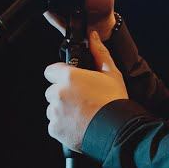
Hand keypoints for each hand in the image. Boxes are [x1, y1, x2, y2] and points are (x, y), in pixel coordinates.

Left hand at [44, 31, 128, 150]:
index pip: (51, 71)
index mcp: (69, 77)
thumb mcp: (111, 73)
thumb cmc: (115, 102)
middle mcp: (59, 93)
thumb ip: (99, 52)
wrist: (117, 131)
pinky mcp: (55, 129)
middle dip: (63, 94)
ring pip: (53, 108)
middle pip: (52, 91)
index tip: (70, 81)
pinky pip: (54, 125)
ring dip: (62, 110)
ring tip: (82, 114)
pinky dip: (63, 126)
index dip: (60, 75)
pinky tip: (79, 124)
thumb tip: (93, 37)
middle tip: (80, 100)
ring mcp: (55, 112)